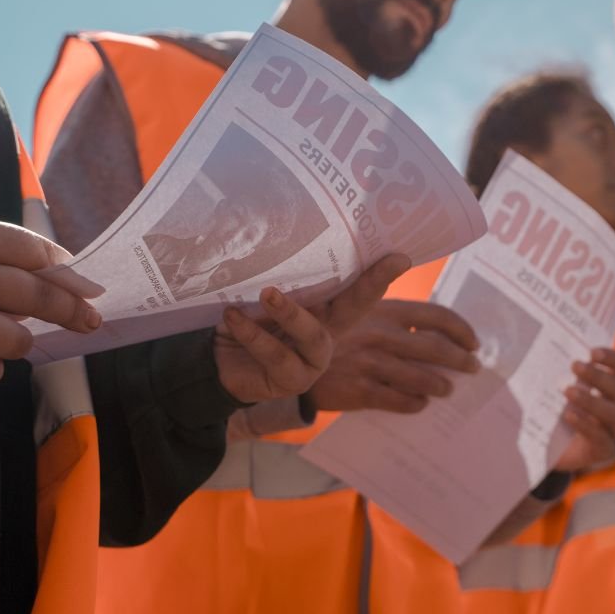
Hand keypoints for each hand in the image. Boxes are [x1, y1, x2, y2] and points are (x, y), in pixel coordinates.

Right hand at [0, 211, 101, 389]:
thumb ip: (0, 246)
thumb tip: (60, 265)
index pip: (33, 252)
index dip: (66, 272)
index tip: (87, 286)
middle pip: (35, 296)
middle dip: (71, 310)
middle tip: (90, 320)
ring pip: (13, 340)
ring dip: (19, 342)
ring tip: (6, 335)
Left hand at [214, 254, 408, 404]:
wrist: (212, 361)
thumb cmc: (242, 316)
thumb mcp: (257, 290)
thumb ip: (273, 273)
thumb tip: (274, 232)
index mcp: (325, 305)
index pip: (355, 284)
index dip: (379, 272)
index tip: (402, 255)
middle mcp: (326, 330)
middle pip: (356, 307)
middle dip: (374, 284)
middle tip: (390, 262)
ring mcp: (313, 359)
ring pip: (312, 334)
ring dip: (291, 312)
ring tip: (268, 293)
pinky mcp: (292, 380)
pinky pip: (275, 356)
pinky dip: (253, 335)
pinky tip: (233, 317)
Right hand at [306, 298, 479, 413]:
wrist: (293, 357)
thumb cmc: (338, 333)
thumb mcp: (362, 312)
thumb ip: (396, 317)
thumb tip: (440, 332)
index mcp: (386, 309)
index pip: (437, 316)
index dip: (461, 330)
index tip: (474, 342)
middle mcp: (381, 334)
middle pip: (435, 348)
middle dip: (461, 360)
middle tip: (473, 367)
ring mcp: (370, 363)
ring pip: (421, 378)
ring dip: (441, 385)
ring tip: (448, 389)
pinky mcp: (360, 390)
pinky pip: (400, 401)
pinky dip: (416, 403)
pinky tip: (420, 403)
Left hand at [553, 348, 614, 471]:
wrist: (545, 448)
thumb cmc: (551, 408)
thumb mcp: (548, 385)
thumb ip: (548, 367)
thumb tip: (523, 347)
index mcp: (608, 385)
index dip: (613, 357)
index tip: (592, 353)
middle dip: (597, 375)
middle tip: (574, 366)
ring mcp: (612, 428)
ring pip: (613, 413)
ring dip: (591, 399)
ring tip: (568, 391)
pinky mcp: (604, 449)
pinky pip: (602, 438)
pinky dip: (586, 425)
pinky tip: (569, 416)